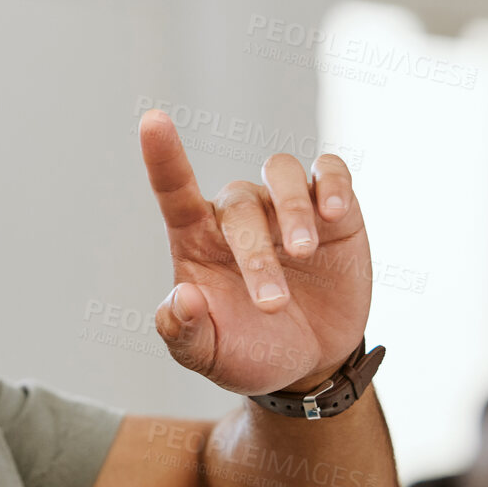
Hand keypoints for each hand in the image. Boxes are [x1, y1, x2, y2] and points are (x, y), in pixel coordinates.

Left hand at [138, 109, 371, 395]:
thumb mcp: (207, 355)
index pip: (174, 188)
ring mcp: (286, 208)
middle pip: (239, 205)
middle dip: (255, 255)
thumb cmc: (247, 350)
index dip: (162, 155)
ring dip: (292, 208)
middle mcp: (238, 214)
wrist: (308, 365)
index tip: (152, 121)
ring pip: (281, 173)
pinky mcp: (334, 214)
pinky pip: (330, 172)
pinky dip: (332, 184)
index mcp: (197, 239)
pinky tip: (333, 213)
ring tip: (302, 252)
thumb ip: (184, 332)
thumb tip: (183, 297)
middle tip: (273, 305)